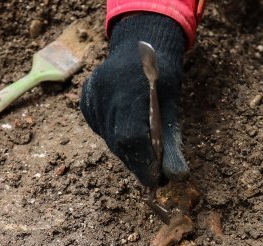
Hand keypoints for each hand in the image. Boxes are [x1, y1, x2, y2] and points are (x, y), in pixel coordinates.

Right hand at [80, 14, 188, 187]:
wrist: (138, 47)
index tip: (157, 181)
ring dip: (128, 154)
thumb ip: (173, 144)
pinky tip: (129, 137)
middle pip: (119, 142)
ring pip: (110, 140)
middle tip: (155, 175)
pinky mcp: (85, 101)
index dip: (143, 164)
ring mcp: (91, 96)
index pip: (131, 137)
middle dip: (138, 163)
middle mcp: (105, 92)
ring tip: (145, 157)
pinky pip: (102, 130)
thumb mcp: (172, 108)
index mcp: (130, 89)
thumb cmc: (162, 78)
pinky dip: (117, 140)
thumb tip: (177, 177)